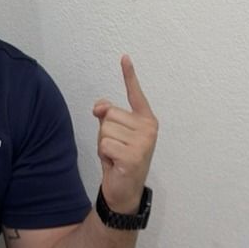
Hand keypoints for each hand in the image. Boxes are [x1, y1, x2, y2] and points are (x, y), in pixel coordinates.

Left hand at [92, 55, 157, 213]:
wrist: (124, 190)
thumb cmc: (119, 158)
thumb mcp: (112, 133)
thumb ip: (107, 115)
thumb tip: (100, 106)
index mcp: (146, 120)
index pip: (135, 94)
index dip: (129, 75)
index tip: (124, 57)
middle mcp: (149, 128)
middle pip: (109, 114)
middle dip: (105, 132)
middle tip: (115, 148)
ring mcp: (143, 142)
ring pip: (104, 129)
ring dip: (104, 144)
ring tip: (115, 156)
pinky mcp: (134, 156)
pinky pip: (104, 144)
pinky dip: (104, 155)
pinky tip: (115, 164)